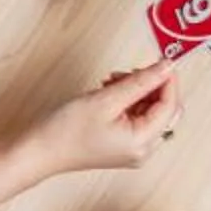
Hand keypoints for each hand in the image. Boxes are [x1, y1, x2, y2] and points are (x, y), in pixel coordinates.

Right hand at [23, 60, 182, 173]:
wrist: (40, 150)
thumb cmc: (66, 131)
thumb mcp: (106, 99)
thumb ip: (140, 82)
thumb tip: (166, 67)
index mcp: (142, 142)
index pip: (170, 105)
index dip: (168, 80)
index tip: (162, 60)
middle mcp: (143, 150)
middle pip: (163, 110)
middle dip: (151, 86)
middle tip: (130, 72)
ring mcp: (133, 149)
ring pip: (150, 112)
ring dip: (137, 92)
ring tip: (112, 82)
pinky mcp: (122, 145)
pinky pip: (137, 118)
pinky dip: (128, 102)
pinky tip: (110, 93)